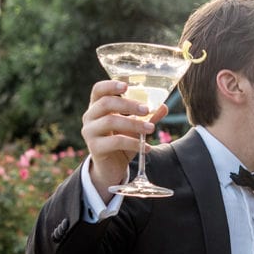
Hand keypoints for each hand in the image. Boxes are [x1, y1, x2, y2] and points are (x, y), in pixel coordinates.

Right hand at [82, 80, 167, 201]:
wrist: (112, 168)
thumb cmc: (122, 143)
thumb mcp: (135, 128)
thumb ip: (147, 117)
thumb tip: (163, 106)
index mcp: (97, 107)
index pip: (98, 90)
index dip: (110, 85)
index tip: (127, 86)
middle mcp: (90, 117)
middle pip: (106, 103)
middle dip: (128, 105)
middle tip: (147, 110)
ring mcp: (89, 132)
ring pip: (110, 121)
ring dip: (134, 124)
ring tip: (151, 129)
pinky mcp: (94, 147)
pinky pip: (115, 141)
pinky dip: (133, 143)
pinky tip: (146, 147)